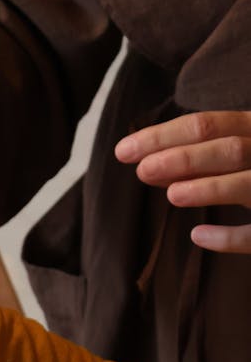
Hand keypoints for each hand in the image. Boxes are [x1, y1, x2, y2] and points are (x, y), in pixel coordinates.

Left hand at [115, 111, 250, 252]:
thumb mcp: (241, 150)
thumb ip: (203, 155)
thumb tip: (148, 162)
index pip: (209, 123)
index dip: (164, 136)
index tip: (123, 151)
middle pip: (231, 148)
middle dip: (185, 158)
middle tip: (142, 170)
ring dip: (212, 188)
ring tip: (172, 194)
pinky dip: (231, 237)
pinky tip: (199, 236)